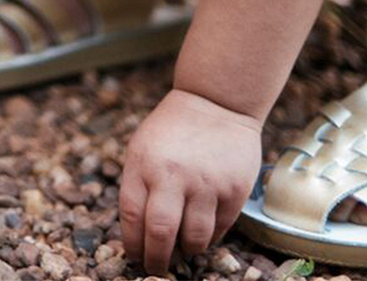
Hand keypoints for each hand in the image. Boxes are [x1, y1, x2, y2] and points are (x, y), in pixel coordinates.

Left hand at [119, 89, 262, 273]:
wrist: (217, 102)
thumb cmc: (173, 129)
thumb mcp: (141, 148)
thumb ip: (137, 186)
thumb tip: (136, 234)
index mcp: (145, 165)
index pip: (132, 217)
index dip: (132, 244)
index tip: (136, 255)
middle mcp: (175, 176)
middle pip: (161, 234)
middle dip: (156, 260)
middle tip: (157, 268)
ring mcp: (207, 183)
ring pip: (194, 238)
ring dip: (186, 250)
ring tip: (183, 246)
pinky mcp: (235, 189)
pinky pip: (221, 228)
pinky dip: (210, 236)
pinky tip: (204, 228)